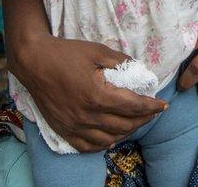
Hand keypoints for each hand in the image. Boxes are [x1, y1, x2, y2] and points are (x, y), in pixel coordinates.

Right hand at [14, 38, 167, 151]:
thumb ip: (120, 61)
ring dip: (127, 132)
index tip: (163, 105)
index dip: (152, 107)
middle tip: (153, 112)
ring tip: (136, 122)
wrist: (34, 61)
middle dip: (144, 120)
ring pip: (109, 138)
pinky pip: (88, 146)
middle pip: (125, 125)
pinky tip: (112, 136)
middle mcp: (87, 116)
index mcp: (98, 96)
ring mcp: (74, 126)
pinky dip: (104, 143)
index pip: (133, 107)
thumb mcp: (97, 51)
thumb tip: (139, 69)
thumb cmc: (65, 53)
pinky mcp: (64, 130)